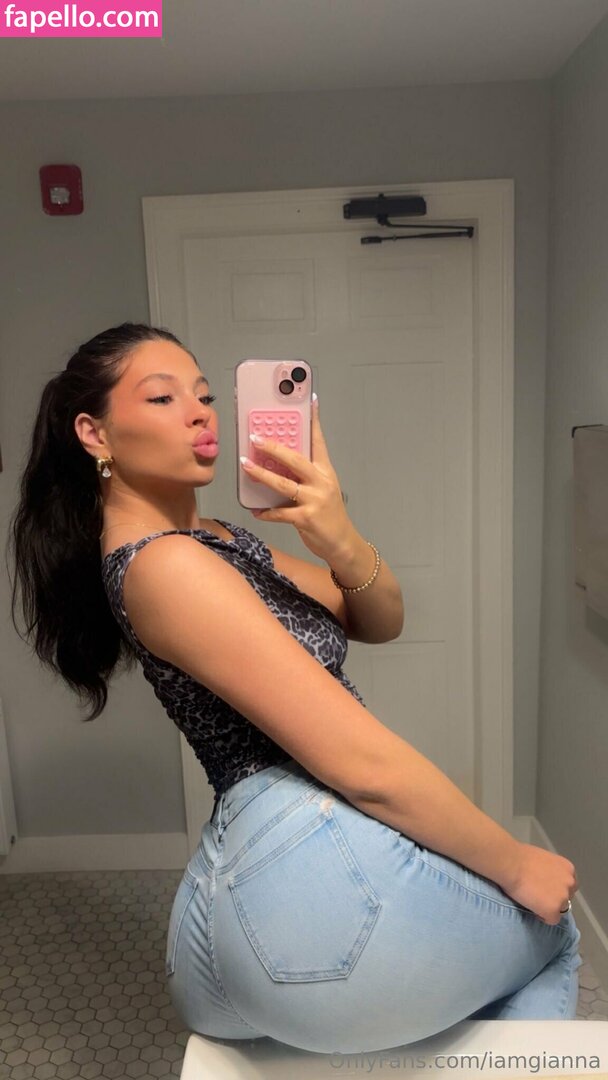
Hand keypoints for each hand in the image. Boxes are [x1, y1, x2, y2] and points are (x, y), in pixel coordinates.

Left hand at [240, 397, 356, 562]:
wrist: (342, 543)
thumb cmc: (329, 514)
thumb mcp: (323, 489)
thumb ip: (305, 475)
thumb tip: (278, 462)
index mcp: (325, 472)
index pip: (318, 441)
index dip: (313, 421)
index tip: (309, 402)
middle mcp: (321, 482)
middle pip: (295, 459)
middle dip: (273, 447)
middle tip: (255, 438)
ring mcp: (314, 500)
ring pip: (283, 484)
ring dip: (261, 475)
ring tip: (245, 466)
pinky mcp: (306, 519)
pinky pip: (280, 513)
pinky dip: (266, 511)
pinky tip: (256, 509)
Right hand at [500, 841, 577, 925]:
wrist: (511, 864)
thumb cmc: (521, 856)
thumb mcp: (543, 859)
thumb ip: (549, 870)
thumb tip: (544, 877)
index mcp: (568, 868)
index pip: (570, 885)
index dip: (557, 888)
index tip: (546, 888)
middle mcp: (570, 883)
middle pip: (566, 897)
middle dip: (554, 897)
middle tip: (538, 895)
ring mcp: (563, 897)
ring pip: (560, 909)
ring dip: (549, 907)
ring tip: (534, 902)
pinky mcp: (553, 910)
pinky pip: (552, 919)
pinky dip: (543, 917)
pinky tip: (532, 909)